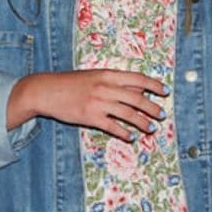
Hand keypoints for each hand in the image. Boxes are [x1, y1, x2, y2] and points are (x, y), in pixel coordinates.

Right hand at [9, 70, 166, 139]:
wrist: (46, 90)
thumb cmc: (71, 82)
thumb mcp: (95, 76)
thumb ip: (116, 82)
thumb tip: (138, 89)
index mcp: (108, 74)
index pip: (138, 78)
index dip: (154, 85)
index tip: (165, 91)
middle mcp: (105, 88)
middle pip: (137, 98)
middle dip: (152, 108)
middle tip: (162, 115)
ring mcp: (98, 103)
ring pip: (128, 114)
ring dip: (142, 123)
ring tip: (151, 128)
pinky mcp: (90, 117)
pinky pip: (112, 127)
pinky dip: (124, 133)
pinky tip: (131, 137)